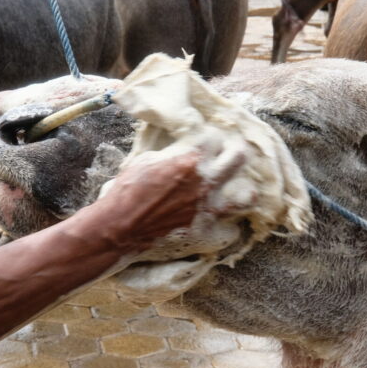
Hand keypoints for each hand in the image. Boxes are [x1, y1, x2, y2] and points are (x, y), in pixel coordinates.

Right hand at [94, 145, 245, 251]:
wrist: (120, 227)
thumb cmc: (127, 191)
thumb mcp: (146, 160)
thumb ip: (171, 153)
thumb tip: (181, 148)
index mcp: (190, 159)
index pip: (215, 137)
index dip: (208, 137)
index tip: (204, 141)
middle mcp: (206, 181)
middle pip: (239, 157)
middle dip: (234, 152)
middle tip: (225, 156)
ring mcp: (209, 208)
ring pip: (247, 196)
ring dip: (241, 191)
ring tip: (234, 190)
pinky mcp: (205, 230)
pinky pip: (230, 230)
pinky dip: (225, 227)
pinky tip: (218, 223)